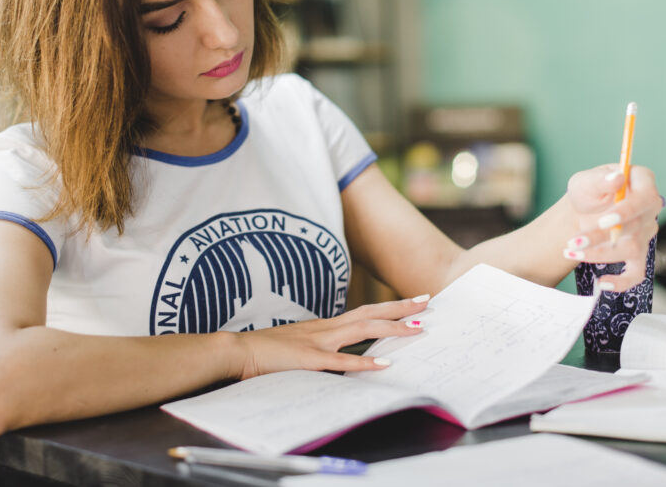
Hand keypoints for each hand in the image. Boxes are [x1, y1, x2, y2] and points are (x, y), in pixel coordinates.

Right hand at [232, 296, 429, 379]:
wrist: (237, 350)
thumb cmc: (265, 351)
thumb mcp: (298, 347)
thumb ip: (320, 350)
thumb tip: (340, 359)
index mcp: (324, 327)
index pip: (364, 312)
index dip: (390, 308)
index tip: (412, 303)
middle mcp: (326, 329)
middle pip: (370, 313)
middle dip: (401, 307)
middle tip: (428, 302)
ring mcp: (318, 342)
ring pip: (363, 329)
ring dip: (392, 328)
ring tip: (417, 328)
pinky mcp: (309, 360)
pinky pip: (342, 361)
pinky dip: (365, 361)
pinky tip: (384, 363)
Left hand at [563, 164, 660, 291]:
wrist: (582, 212)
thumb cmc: (587, 192)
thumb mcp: (586, 181)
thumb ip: (600, 179)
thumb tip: (617, 178)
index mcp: (642, 183)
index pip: (645, 198)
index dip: (628, 211)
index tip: (604, 221)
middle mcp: (650, 209)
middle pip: (635, 227)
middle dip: (601, 237)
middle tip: (574, 241)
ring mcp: (646, 233)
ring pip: (632, 249)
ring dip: (600, 254)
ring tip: (570, 251)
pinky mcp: (638, 254)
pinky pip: (638, 273)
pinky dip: (622, 282)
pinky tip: (602, 283)